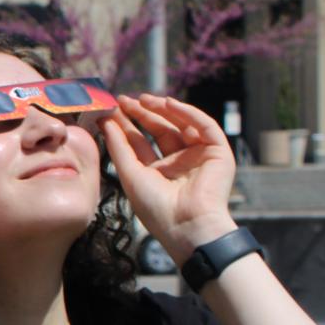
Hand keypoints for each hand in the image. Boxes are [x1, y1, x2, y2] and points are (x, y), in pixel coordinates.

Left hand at [100, 94, 236, 262]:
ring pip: (181, 124)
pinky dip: (187, 112)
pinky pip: (204, 126)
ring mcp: (199, 156)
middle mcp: (179, 162)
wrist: (187, 225)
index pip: (141, 142)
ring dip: (162, 109)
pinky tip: (167, 103)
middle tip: (123, 100)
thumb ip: (119, 148)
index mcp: (158, 172)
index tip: (110, 111)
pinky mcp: (218, 152)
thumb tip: (106, 123)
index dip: (126, 126)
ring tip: (142, 99)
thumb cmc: (156, 208)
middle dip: (142, 114)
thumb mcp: (131, 175)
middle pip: (160, 130)